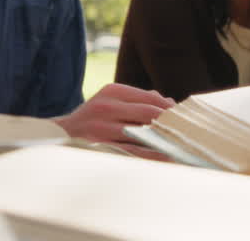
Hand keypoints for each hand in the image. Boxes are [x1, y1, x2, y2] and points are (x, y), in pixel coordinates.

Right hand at [53, 83, 174, 160]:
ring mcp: (102, 127)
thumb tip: (168, 101)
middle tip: (188, 130)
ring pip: (142, 133)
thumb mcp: (111, 100)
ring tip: (181, 144)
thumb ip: (138, 99)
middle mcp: (106, 106)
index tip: (185, 116)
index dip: (169, 108)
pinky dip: (152, 155)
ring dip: (164, 139)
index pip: (148, 98)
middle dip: (170, 122)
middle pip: (148, 113)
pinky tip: (165, 158)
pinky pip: (134, 152)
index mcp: (112, 91)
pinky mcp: (101, 146)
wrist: (61, 134)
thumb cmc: (92, 117)